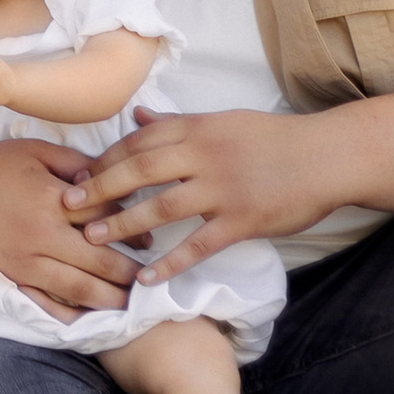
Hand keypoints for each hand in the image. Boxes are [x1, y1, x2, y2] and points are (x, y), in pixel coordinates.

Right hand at [0, 139, 136, 320]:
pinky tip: (87, 322)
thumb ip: (71, 161)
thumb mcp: (30, 150)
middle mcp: (44, 233)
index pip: (106, 216)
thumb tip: (106, 176)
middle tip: (151, 281)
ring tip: (130, 307)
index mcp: (53, 196)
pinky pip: (46, 304)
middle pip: (101, 260)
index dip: (133, 228)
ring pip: (80, 288)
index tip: (151, 239)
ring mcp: (26, 261)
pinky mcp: (10, 279)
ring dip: (109, 300)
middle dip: (130, 273)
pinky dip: (69, 315)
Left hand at [70, 107, 339, 276]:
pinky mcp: (242, 220)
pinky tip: (146, 278)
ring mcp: (223, 189)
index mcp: (198, 129)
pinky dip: (170, 262)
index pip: (139, 141)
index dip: (105, 159)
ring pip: (162, 206)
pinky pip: (199, 244)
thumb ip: (178, 123)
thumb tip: (137, 115)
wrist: (325, 157)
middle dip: (100, 188)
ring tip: (93, 239)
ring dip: (124, 223)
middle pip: (140, 170)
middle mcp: (205, 155)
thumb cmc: (272, 140)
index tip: (78, 176)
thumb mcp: (222, 122)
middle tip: (67, 206)